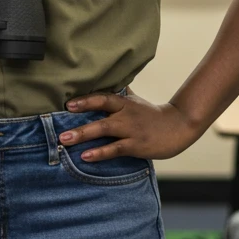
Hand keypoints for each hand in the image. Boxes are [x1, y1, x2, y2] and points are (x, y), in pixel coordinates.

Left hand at [60, 92, 200, 161]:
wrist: (179, 126)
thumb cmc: (153, 115)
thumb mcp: (136, 101)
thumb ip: (120, 94)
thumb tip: (106, 81)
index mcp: (125, 103)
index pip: (102, 98)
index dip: (85, 100)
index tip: (68, 104)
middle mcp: (126, 114)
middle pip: (100, 113)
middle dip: (79, 122)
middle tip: (60, 129)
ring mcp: (131, 130)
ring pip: (104, 130)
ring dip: (83, 135)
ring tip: (66, 141)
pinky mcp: (136, 145)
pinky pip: (115, 149)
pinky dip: (100, 153)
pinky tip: (86, 156)